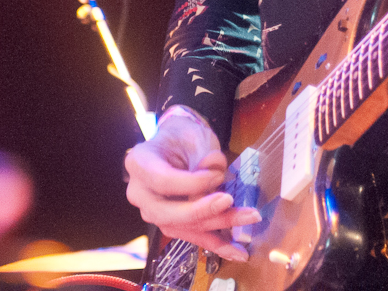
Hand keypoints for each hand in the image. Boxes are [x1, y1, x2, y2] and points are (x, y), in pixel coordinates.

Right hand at [124, 108, 259, 261]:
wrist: (178, 143)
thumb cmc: (184, 136)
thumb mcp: (194, 136)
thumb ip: (203, 156)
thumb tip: (215, 177)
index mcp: (140, 164)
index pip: (162, 181)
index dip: (190, 183)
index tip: (217, 176)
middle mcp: (140, 193)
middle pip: (167, 213)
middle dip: (201, 210)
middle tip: (228, 201)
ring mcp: (154, 212)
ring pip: (183, 228)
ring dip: (217, 227)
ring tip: (247, 220)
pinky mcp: (171, 223)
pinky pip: (192, 236)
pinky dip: (216, 243)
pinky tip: (237, 250)